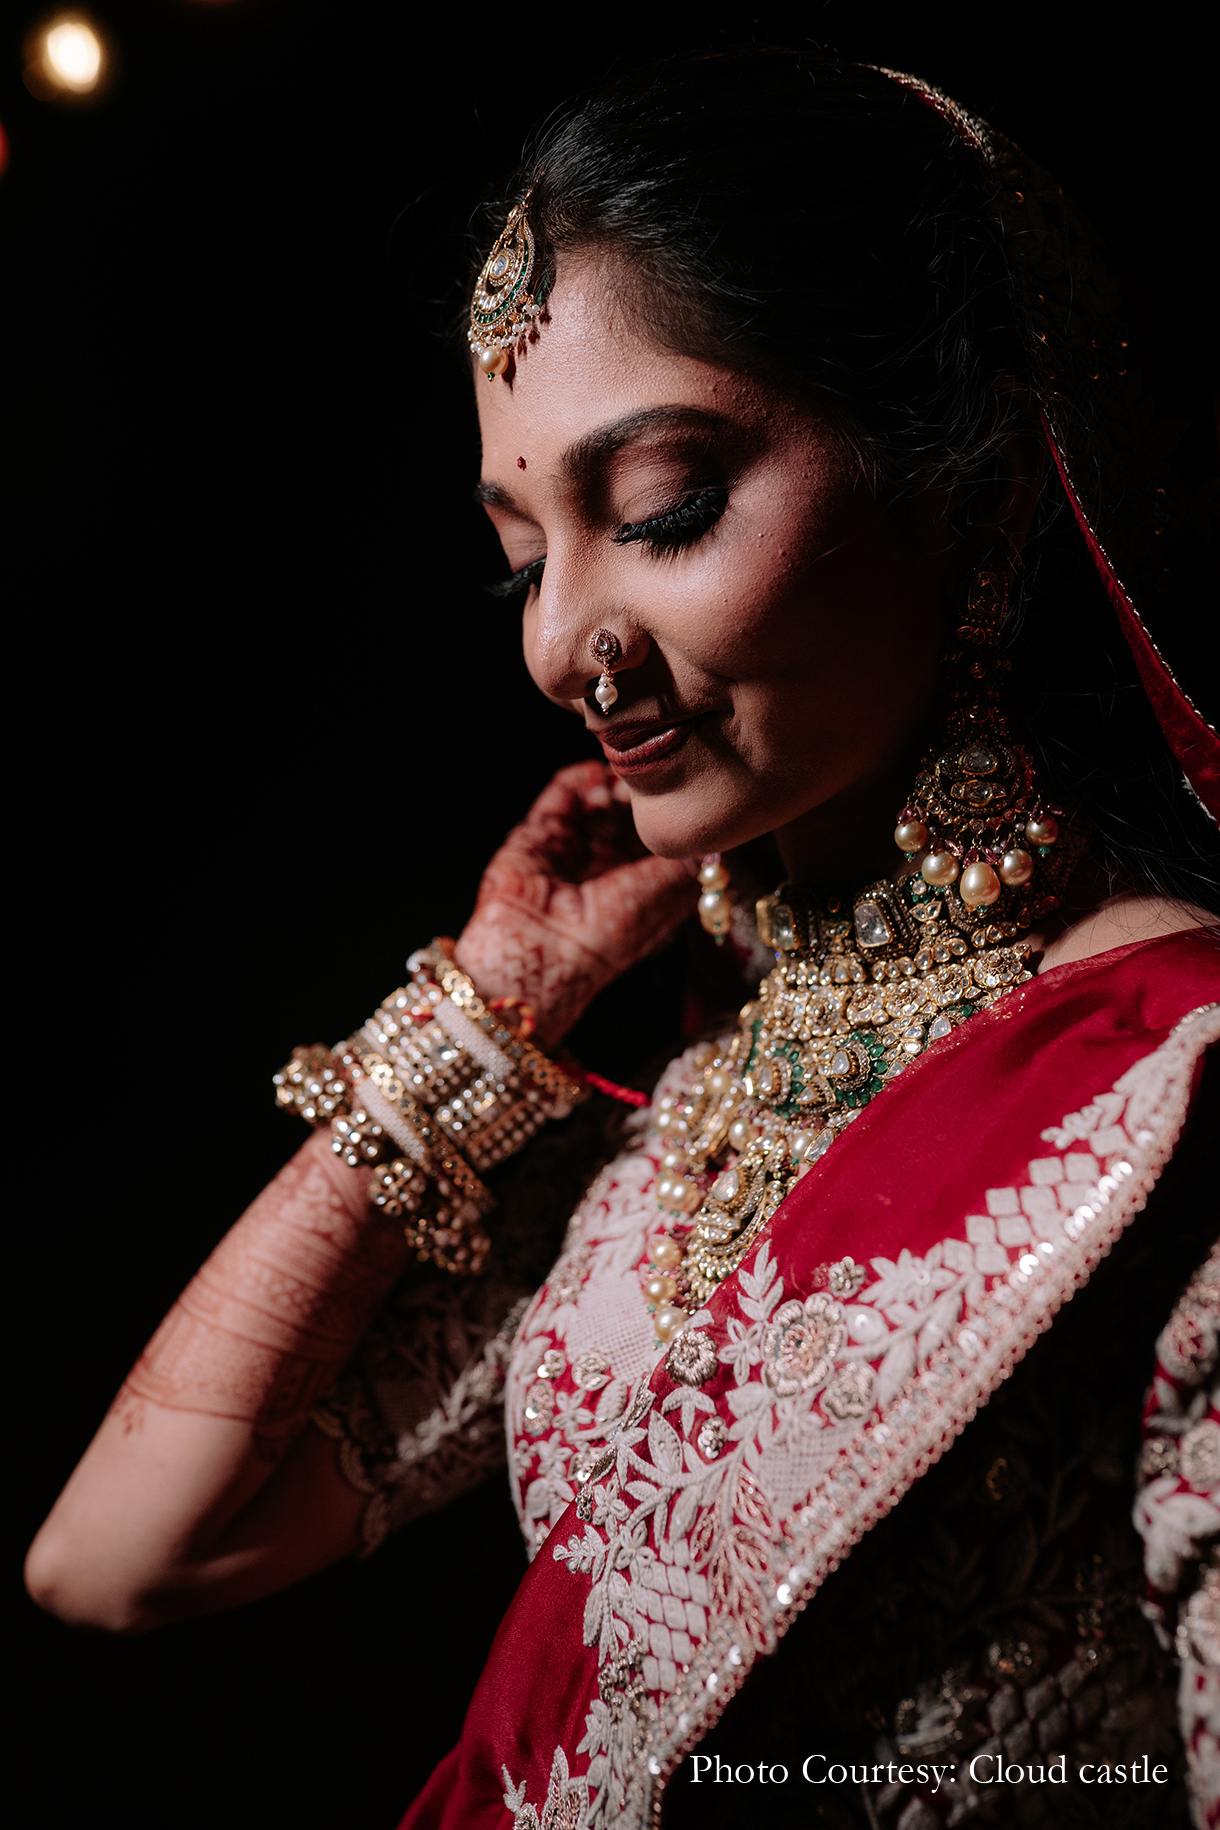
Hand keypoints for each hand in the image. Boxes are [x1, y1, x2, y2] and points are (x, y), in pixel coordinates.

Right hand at [453, 761, 697, 1049]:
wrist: (542, 949)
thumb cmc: (607, 936)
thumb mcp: (666, 895)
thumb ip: (691, 861)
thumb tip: (717, 840)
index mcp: (636, 888)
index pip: (658, 841)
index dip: (670, 818)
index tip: (686, 797)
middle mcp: (604, 867)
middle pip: (628, 814)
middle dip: (642, 796)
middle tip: (657, 780)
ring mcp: (571, 848)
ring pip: (598, 800)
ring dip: (615, 783)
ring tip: (627, 781)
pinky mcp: (539, 833)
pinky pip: (562, 794)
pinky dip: (581, 779)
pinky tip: (599, 779)